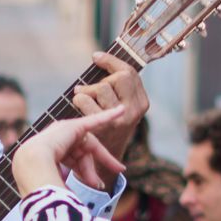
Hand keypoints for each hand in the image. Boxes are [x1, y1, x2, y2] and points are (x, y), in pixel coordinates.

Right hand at [11, 106, 125, 195]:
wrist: (32, 168)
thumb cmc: (40, 182)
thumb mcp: (57, 187)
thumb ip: (64, 189)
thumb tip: (74, 207)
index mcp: (50, 153)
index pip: (75, 162)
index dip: (89, 174)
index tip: (101, 186)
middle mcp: (57, 140)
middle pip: (83, 155)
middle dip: (97, 169)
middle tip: (113, 178)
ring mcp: (64, 132)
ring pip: (90, 147)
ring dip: (105, 158)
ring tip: (119, 168)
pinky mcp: (74, 127)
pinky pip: (95, 121)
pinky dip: (109, 116)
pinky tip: (121, 112)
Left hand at [70, 53, 149, 172]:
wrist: (103, 163)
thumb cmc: (107, 129)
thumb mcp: (120, 109)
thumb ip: (116, 88)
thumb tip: (99, 57)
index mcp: (142, 103)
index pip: (130, 73)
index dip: (112, 61)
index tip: (96, 56)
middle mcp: (134, 111)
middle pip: (118, 77)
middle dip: (100, 79)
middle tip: (90, 88)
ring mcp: (120, 119)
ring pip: (101, 87)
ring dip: (86, 91)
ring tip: (83, 99)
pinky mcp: (102, 126)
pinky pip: (85, 99)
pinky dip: (79, 100)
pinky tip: (79, 107)